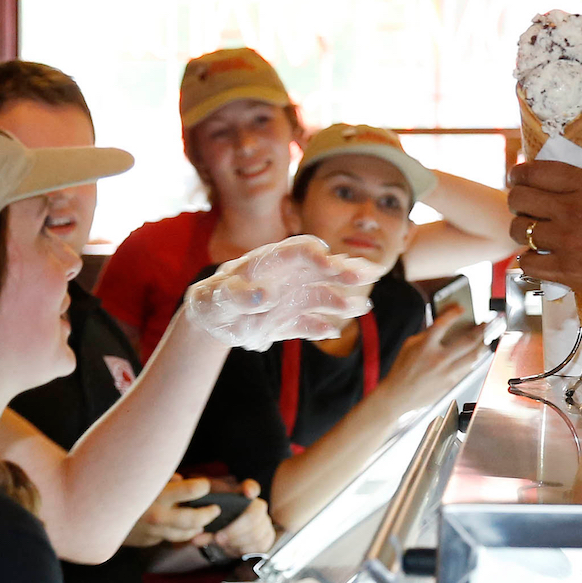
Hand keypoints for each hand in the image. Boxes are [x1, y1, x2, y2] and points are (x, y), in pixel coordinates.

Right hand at [125, 475, 220, 547]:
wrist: (90, 515)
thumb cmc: (119, 488)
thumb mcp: (141, 476)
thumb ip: (164, 478)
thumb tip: (182, 481)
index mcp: (158, 495)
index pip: (193, 490)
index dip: (203, 486)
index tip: (204, 485)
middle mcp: (157, 515)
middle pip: (195, 519)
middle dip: (209, 513)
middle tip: (214, 509)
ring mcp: (153, 531)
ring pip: (185, 535)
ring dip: (196, 528)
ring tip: (201, 522)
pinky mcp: (148, 541)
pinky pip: (168, 538)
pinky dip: (176, 532)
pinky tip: (177, 526)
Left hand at [185, 234, 382, 350]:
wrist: (212, 320)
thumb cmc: (210, 302)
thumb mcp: (214, 298)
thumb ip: (236, 294)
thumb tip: (263, 295)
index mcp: (267, 263)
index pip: (296, 250)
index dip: (315, 254)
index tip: (332, 263)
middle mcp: (285, 278)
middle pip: (319, 269)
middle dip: (344, 270)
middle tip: (372, 273)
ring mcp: (290, 299)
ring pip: (320, 296)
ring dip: (342, 300)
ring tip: (363, 307)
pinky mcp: (290, 321)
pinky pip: (308, 323)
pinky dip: (320, 327)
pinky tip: (333, 332)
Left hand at [190, 479, 275, 558]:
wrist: (227, 530)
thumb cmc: (217, 519)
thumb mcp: (207, 519)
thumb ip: (203, 526)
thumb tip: (196, 537)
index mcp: (242, 495)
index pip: (251, 487)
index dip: (250, 489)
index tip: (248, 493)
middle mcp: (257, 506)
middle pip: (255, 516)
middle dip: (236, 530)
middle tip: (219, 538)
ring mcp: (264, 521)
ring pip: (257, 533)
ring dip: (237, 542)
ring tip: (223, 544)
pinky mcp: (267, 536)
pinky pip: (260, 545)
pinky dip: (244, 549)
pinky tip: (234, 547)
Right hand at [376, 306, 487, 412]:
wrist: (398, 395)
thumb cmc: (402, 370)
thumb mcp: (409, 345)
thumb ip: (427, 334)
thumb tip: (444, 323)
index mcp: (425, 346)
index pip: (443, 324)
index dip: (454, 313)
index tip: (461, 309)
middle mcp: (438, 359)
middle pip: (467, 340)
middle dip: (480, 330)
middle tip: (485, 325)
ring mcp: (446, 373)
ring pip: (473, 356)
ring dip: (482, 345)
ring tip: (484, 340)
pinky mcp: (451, 384)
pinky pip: (468, 369)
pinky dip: (473, 360)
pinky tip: (475, 355)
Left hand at [507, 162, 581, 317]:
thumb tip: (576, 172)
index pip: (536, 171)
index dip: (520, 174)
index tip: (518, 178)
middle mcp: (574, 208)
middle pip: (519, 198)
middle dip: (518, 202)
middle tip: (524, 208)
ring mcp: (569, 240)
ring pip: (520, 230)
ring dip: (523, 232)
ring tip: (534, 235)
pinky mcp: (568, 272)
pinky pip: (528, 262)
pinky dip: (531, 261)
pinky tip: (541, 259)